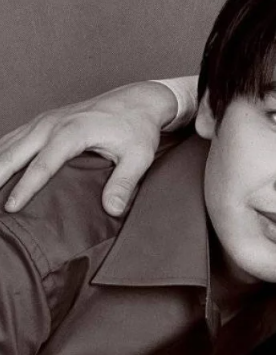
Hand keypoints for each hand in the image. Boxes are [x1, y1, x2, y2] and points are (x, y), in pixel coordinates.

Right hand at [0, 81, 176, 215]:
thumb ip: (124, 182)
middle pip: (14, 152)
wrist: (138, 101)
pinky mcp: (44, 121)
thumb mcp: (138, 157)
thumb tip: (112, 209)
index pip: (43, 165)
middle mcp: (53, 123)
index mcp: (73, 132)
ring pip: (9, 143)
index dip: (26, 188)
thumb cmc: (138, 129)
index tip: (11, 207)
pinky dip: (1, 152)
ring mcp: (45, 120)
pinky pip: (14, 137)